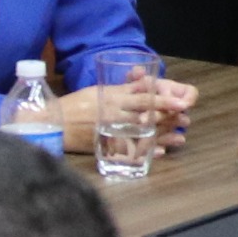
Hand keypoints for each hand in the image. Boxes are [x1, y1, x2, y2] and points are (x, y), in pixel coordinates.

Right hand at [56, 72, 199, 153]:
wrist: (52, 123)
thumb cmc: (74, 105)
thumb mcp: (98, 91)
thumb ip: (121, 89)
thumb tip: (144, 83)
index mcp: (112, 97)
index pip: (143, 97)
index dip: (164, 99)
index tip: (181, 101)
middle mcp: (114, 112)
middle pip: (146, 115)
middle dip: (168, 117)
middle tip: (185, 119)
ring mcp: (110, 130)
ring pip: (142, 133)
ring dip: (162, 136)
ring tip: (179, 138)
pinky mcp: (105, 145)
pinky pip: (129, 150)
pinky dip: (144, 152)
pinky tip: (158, 153)